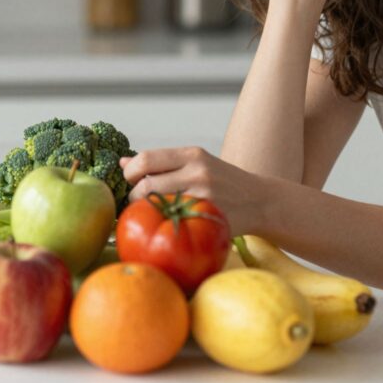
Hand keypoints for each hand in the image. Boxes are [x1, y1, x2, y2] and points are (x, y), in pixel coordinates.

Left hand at [120, 147, 272, 235]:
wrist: (260, 200)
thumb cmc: (221, 181)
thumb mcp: (196, 163)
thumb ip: (162, 163)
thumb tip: (123, 162)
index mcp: (192, 154)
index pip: (146, 158)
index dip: (131, 172)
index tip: (131, 180)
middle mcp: (198, 172)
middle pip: (146, 185)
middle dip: (133, 197)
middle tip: (136, 203)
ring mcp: (204, 198)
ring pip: (156, 207)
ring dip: (145, 214)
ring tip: (147, 216)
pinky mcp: (208, 220)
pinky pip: (173, 225)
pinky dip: (162, 228)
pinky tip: (163, 228)